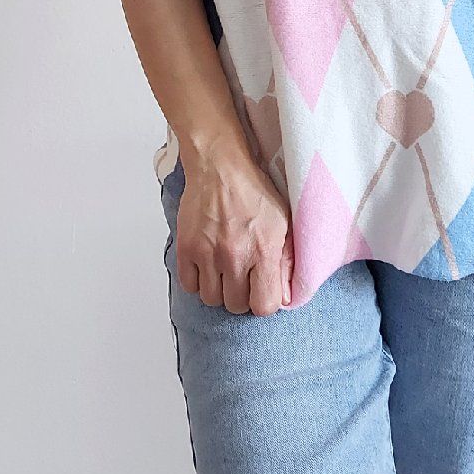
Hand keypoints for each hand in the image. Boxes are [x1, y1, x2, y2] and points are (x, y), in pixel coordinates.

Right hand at [175, 134, 294, 315]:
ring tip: (225, 271)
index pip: (264, 306)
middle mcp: (234, 255)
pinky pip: (189, 286)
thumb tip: (287, 296)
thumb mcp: (284, 223)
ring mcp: (207, 253)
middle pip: (235, 305)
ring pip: (211, 299)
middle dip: (242, 296)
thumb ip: (287, 261)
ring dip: (219, 290)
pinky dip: (198, 281)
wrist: (221, 167)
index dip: (265, 302)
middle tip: (243, 278)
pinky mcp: (186, 247)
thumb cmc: (254, 192)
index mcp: (263, 250)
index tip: (262, 291)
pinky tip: (207, 266)